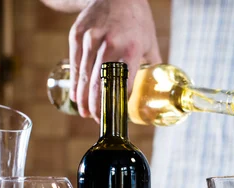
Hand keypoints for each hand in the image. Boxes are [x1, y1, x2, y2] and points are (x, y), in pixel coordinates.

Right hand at [69, 0, 161, 121]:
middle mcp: (110, 44)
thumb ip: (152, 67)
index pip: (123, 84)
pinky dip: (76, 82)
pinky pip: (76, 64)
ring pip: (85, 76)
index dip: (118, 104)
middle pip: (100, 84)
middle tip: (99, 121)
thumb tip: (157, 90)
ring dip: (84, 99)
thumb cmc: (137, 20)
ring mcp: (91, 39)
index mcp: (131, 49)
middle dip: (98, 106)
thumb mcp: (150, 43)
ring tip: (86, 113)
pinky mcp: (77, 35)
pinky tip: (77, 95)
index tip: (116, 117)